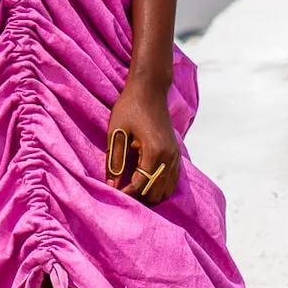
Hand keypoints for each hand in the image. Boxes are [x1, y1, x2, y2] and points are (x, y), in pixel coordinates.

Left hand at [105, 78, 180, 206]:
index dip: (127, 193)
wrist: (150, 89)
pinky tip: (144, 180)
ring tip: (132, 187)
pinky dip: (159, 186)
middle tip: (122, 190)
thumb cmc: (130, 107)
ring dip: (150, 194)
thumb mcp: (117, 132)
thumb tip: (111, 185)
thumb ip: (114, 160)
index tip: (114, 192)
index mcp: (154, 152)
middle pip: (156, 193)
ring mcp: (175, 156)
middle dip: (139, 197)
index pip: (141, 185)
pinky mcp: (176, 154)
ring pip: (166, 190)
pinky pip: (171, 181)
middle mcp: (169, 157)